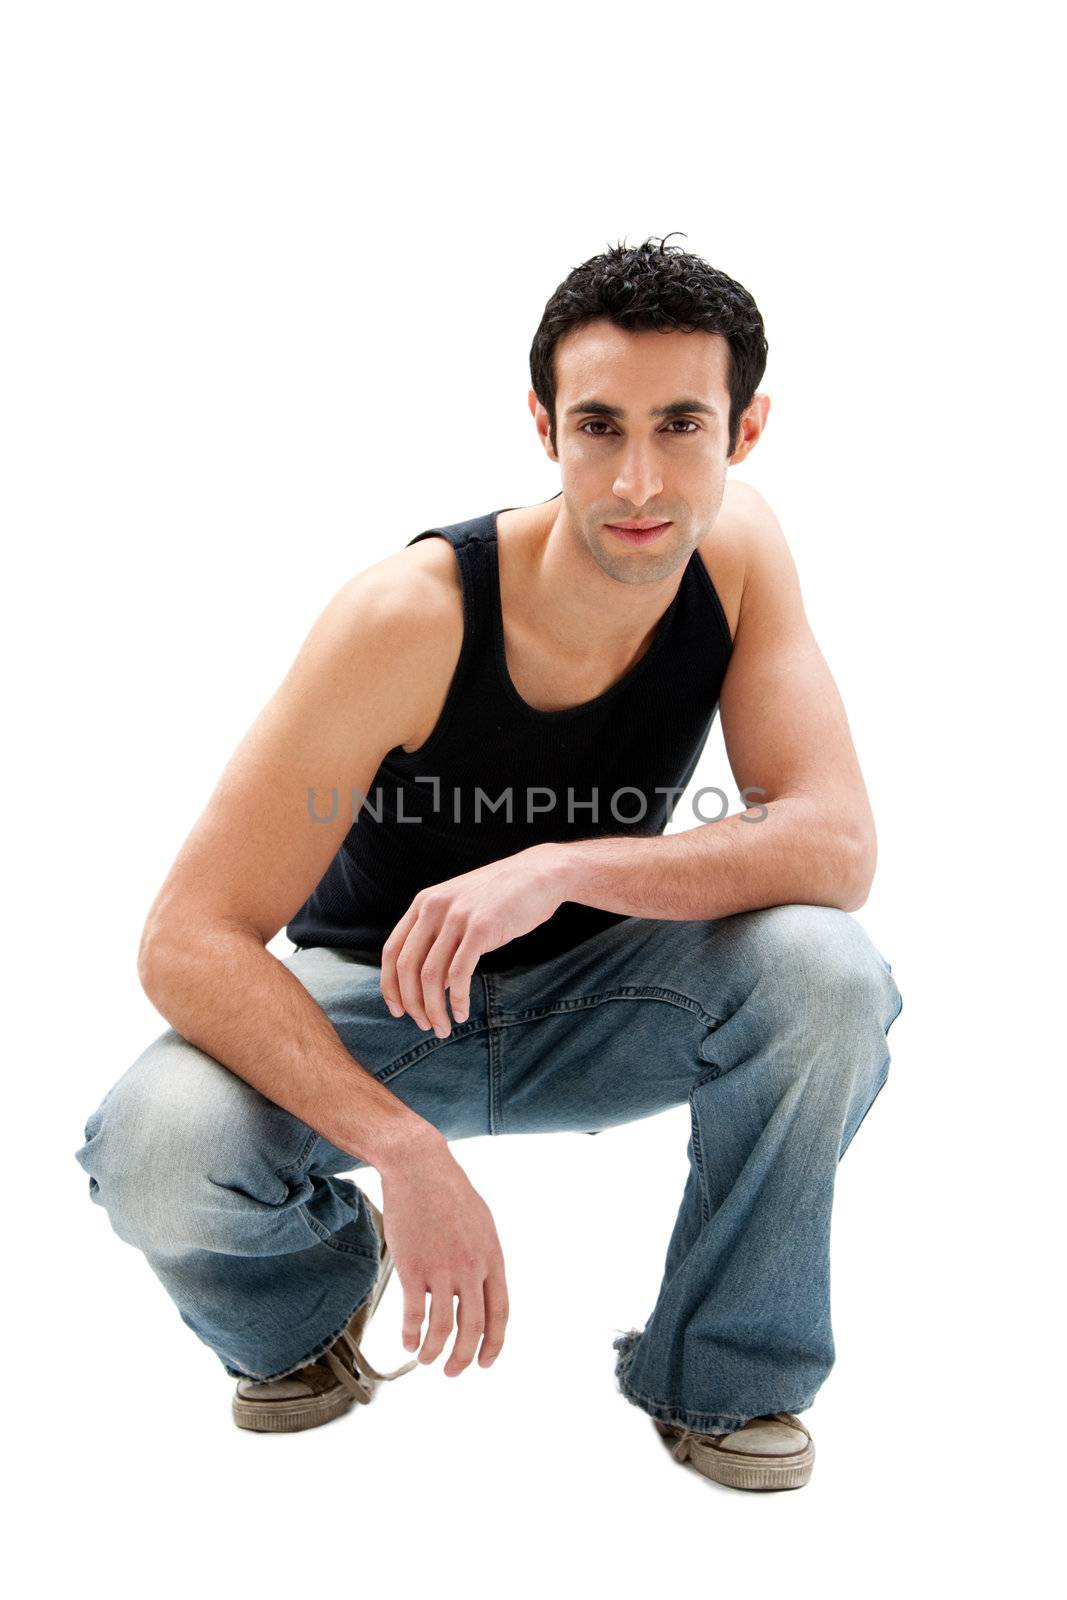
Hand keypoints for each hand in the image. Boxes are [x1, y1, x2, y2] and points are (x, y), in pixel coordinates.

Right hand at [379, 1139, 508, 1375]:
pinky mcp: (412, 1268)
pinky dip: (410, 1334)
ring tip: (426, 1360)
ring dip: (434, 1352)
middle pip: (472, 1328)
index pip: (500, 1314)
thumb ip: (484, 1259)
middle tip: (453, 1372)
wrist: (420, 1169)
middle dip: (463, 1358)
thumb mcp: (482, 1225)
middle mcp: (470, 1268)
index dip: (493, 1344)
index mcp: (492, 1258)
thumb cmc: (449, 1193)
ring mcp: (441, 1270)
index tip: (485, 1362)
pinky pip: (413, 1314)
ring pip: (442, 1328)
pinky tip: (407, 1341)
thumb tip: (482, 1288)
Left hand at [380, 843, 566, 1031]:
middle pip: (406, 967)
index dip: (390, 986)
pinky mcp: (482, 928)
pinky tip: (462, 1013)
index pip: (392, 951)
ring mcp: (457, 917)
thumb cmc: (502, 898)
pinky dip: (457, 1000)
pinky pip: (459, 974)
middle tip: (425, 1026)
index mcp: (424, 903)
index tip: (398, 1010)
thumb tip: (434, 984)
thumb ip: (441, 941)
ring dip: (433, 1009)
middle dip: (412, 1004)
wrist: (540, 874)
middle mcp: (434, 908)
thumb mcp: (461, 911)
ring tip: (443, 1028)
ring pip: (431, 975)